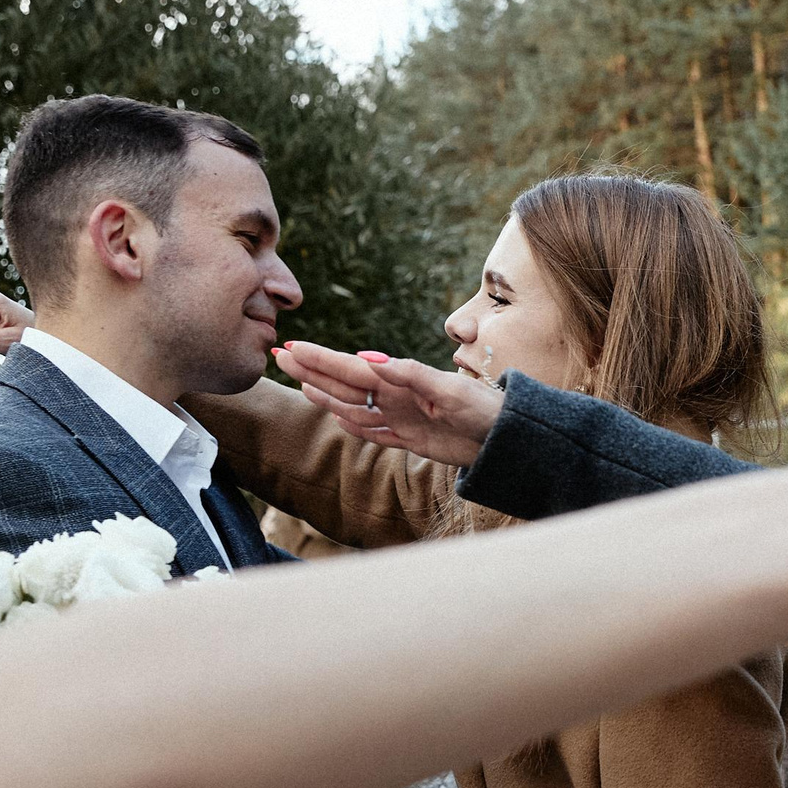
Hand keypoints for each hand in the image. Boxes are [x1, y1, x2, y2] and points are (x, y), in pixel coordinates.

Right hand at [272, 339, 502, 465]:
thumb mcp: (449, 390)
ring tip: (301, 383)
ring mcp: (402, 418)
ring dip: (326, 396)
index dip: (319, 360)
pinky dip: (355, 427)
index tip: (291, 347)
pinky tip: (339, 419)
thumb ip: (411, 375)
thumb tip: (370, 360)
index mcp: (400, 382)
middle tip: (280, 355)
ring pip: (353, 407)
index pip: (349, 369)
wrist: (507, 438)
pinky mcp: (412, 439)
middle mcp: (396, 398)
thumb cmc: (483, 409)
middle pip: (343, 384)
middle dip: (312, 370)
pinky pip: (375, 433)